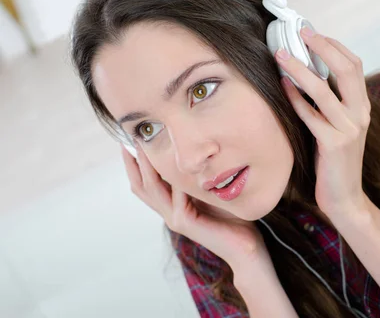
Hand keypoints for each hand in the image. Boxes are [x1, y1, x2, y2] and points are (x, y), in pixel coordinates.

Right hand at [120, 143, 268, 269]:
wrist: (244, 248)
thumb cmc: (232, 218)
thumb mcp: (211, 191)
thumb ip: (200, 177)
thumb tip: (200, 149)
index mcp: (172, 206)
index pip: (144, 183)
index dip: (134, 163)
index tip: (132, 139)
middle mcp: (169, 213)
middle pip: (140, 185)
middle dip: (133, 161)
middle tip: (129, 137)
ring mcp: (175, 218)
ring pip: (152, 189)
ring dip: (147, 166)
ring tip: (144, 145)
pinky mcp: (185, 222)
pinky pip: (175, 196)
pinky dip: (175, 179)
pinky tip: (177, 162)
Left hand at [275, 27, 370, 215]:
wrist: (346, 196)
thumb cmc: (335, 159)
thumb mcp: (340, 125)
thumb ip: (331, 102)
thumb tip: (307, 72)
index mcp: (363, 106)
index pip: (354, 64)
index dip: (333, 45)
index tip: (312, 33)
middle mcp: (360, 114)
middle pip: (346, 69)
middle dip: (321, 46)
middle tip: (299, 33)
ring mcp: (349, 129)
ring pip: (323, 90)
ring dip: (299, 69)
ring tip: (281, 55)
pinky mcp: (334, 144)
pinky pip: (311, 115)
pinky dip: (295, 98)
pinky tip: (282, 86)